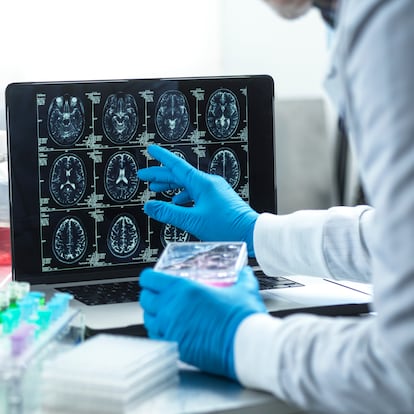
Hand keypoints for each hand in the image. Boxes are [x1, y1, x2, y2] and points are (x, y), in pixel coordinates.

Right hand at [138, 145, 258, 256]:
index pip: (177, 165)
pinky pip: (196, 192)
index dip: (162, 157)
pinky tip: (178, 202)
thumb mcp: (192, 221)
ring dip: (172, 185)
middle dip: (161, 175)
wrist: (251, 233)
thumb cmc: (227, 226)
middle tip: (145, 175)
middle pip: (180, 175)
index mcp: (203, 183)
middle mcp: (209, 183)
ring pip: (188, 184)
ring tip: (157, 188)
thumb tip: (150, 206)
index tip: (152, 149)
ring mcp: (215, 190)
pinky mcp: (219, 199)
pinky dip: (184, 195)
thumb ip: (169, 213)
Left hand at [139, 266, 266, 378]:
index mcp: (183, 290)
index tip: (151, 278)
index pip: (150, 279)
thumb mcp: (243, 289)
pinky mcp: (176, 347)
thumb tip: (244, 273)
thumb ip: (242, 278)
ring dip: (152, 314)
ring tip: (162, 312)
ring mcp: (171, 329)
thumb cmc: (242, 318)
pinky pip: (157, 337)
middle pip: (145, 299)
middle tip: (157, 293)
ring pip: (148, 319)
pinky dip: (159, 332)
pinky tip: (169, 330)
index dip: (148, 277)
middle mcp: (171, 308)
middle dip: (149, 294)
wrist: (245, 346)